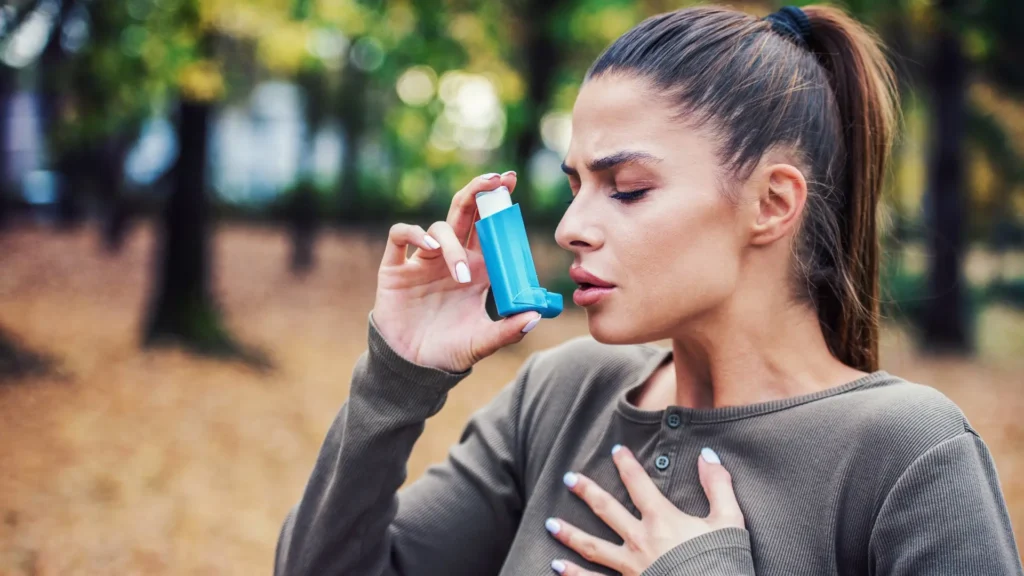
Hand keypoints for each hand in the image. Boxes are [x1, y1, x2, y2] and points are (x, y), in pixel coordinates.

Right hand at [371, 171, 541, 372]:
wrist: (412, 369)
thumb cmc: (450, 352)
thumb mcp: (482, 343)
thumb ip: (508, 331)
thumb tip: (536, 316)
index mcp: (477, 269)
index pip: (490, 228)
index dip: (498, 204)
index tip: (511, 183)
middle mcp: (451, 259)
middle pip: (465, 213)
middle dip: (479, 191)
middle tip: (496, 180)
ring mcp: (423, 261)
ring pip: (439, 228)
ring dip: (453, 245)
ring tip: (462, 274)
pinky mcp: (396, 268)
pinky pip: (401, 236)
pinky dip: (415, 234)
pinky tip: (430, 248)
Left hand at [545, 446, 743, 574]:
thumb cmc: (723, 562)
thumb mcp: (729, 521)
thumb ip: (718, 486)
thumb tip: (707, 455)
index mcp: (662, 520)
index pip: (638, 484)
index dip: (626, 465)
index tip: (615, 450)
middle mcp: (640, 540)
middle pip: (606, 510)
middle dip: (586, 492)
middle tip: (568, 478)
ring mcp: (630, 567)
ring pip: (592, 547)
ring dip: (570, 534)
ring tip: (550, 524)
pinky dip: (573, 575)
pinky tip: (556, 567)